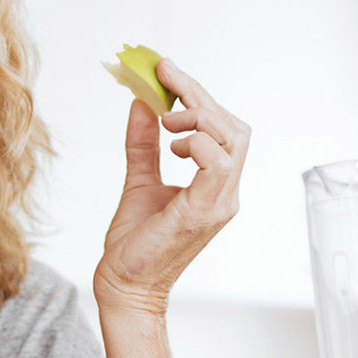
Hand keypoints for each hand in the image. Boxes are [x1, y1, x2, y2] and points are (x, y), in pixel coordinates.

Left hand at [94, 60, 250, 316]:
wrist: (124, 287)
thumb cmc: (134, 245)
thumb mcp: (139, 180)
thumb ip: (143, 144)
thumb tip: (141, 104)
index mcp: (215, 187)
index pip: (224, 129)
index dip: (199, 95)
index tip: (167, 71)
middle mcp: (225, 194)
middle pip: (234, 127)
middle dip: (200, 96)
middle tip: (165, 79)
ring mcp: (219, 204)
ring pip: (231, 139)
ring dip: (198, 117)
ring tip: (166, 122)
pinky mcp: (204, 213)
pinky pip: (216, 163)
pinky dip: (196, 143)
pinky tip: (171, 147)